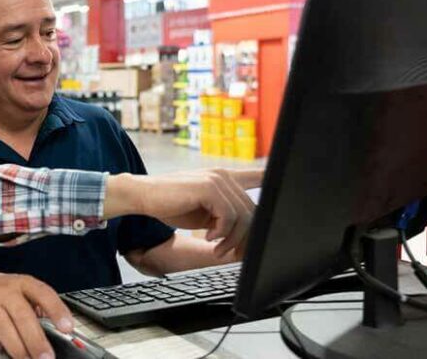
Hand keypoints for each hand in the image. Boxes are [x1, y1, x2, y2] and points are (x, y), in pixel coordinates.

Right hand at [0, 272, 71, 358]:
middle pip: (23, 316)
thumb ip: (39, 306)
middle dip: (36, 341)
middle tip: (47, 358)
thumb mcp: (22, 291)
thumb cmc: (1, 294)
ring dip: (18, 349)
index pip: (43, 293)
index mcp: (23, 283)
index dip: (57, 310)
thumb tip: (58, 332)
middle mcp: (5, 291)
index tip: (67, 328)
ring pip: (4, 328)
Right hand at [106, 168, 257, 256]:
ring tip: (215, 246)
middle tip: (227, 251)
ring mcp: (218, 180)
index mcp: (224, 179)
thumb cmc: (171, 205)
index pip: (257, 176)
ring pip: (243, 216)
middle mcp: (224, 176)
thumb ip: (223, 218)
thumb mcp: (204, 214)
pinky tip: (207, 237)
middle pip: (253, 211)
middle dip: (244, 237)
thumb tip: (244, 238)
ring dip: (231, 239)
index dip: (272, 181)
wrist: (144, 196)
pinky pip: (229, 216)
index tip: (282, 189)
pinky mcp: (209, 187)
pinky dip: (221, 233)